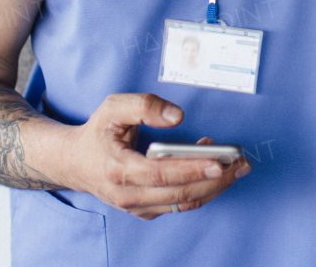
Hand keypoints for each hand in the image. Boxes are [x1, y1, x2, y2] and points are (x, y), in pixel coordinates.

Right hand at [62, 93, 250, 219]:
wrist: (74, 163)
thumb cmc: (97, 133)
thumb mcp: (113, 107)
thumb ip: (144, 106)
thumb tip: (177, 116)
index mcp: (118, 170)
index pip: (161, 174)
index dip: (192, 169)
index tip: (220, 161)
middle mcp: (127, 196)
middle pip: (179, 194)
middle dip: (216, 179)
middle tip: (241, 163)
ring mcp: (136, 207)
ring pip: (183, 204)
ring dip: (214, 187)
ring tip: (237, 167)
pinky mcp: (145, 210)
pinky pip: (179, 205)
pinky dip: (200, 189)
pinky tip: (214, 170)